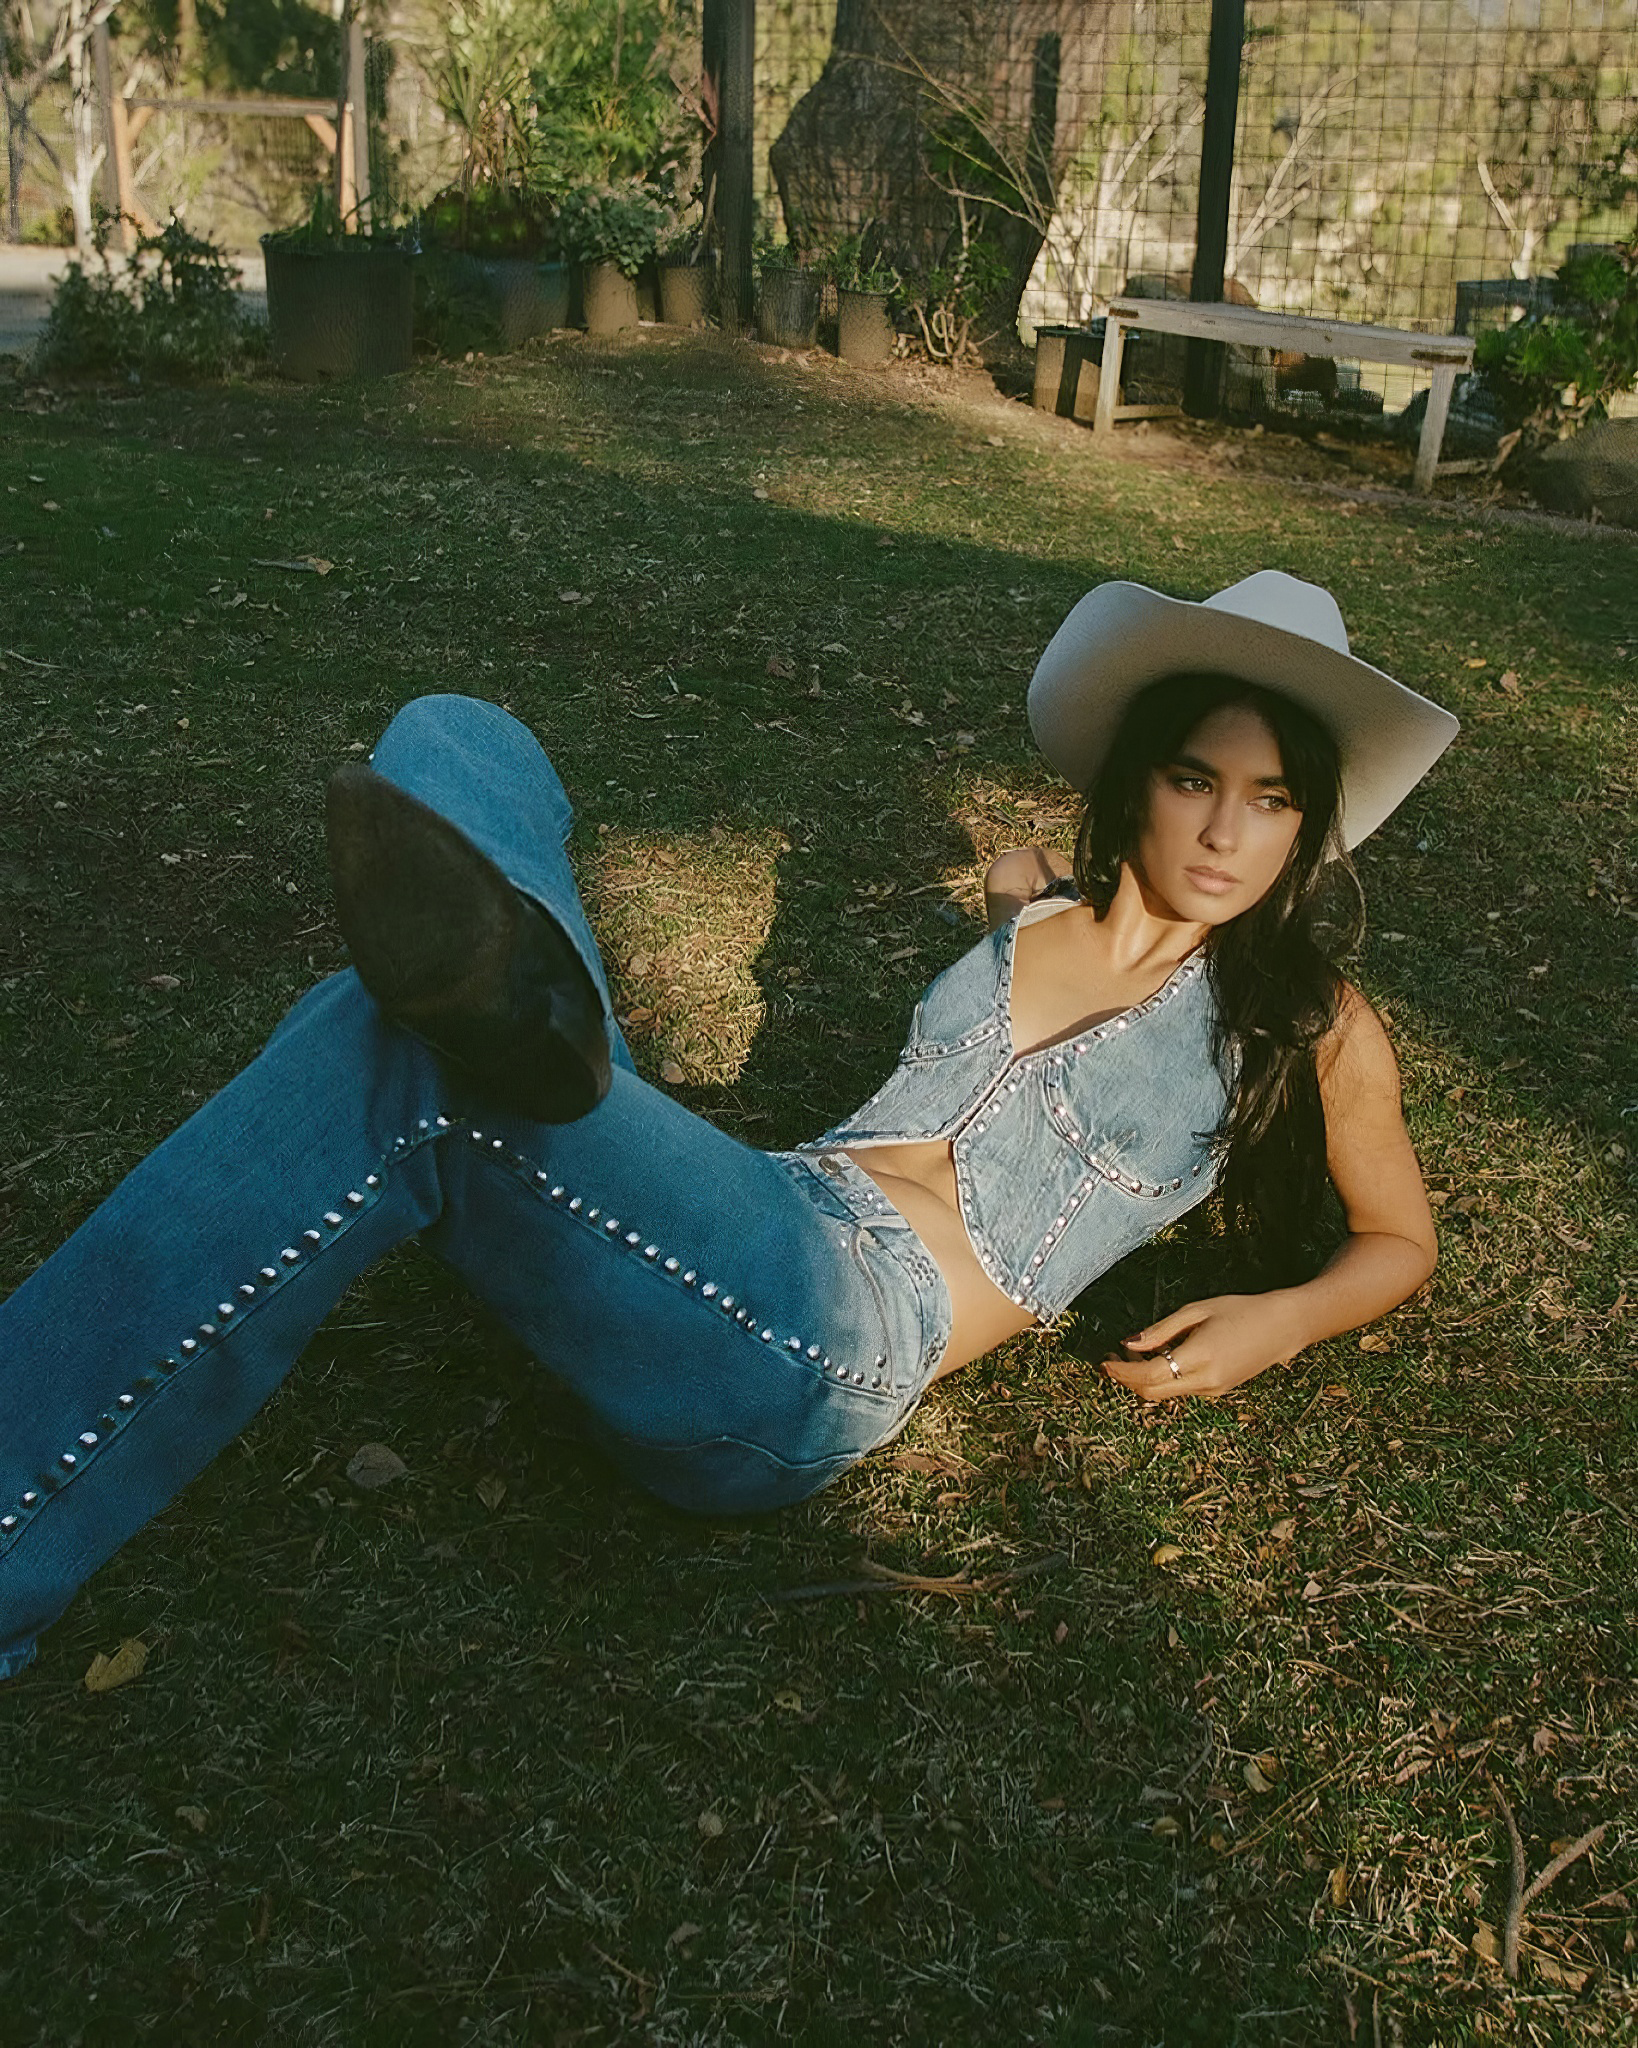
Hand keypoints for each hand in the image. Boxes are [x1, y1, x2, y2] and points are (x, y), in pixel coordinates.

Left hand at [1101, 1293, 1301, 1403]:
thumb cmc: (1241, 1310)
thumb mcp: (1197, 1311)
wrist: (1285, 1327)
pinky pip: (1181, 1390)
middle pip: (1152, 1393)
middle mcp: (1206, 1381)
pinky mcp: (1218, 1390)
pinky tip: (1158, 1358)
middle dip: (1127, 1380)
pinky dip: (1162, 1379)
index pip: (1149, 1376)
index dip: (1122, 1372)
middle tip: (1111, 1360)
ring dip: (1142, 1380)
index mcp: (1200, 1358)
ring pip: (1165, 1394)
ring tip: (1130, 1356)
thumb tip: (1128, 1343)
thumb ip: (1161, 1330)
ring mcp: (1213, 1390)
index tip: (1104, 1361)